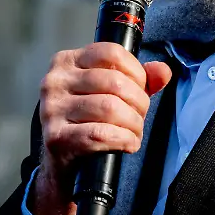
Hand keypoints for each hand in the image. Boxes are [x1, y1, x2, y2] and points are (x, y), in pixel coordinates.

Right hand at [30, 43, 172, 214]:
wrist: (61, 163)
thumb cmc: (86, 121)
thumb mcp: (109, 93)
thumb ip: (137, 80)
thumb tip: (162, 71)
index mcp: (66, 61)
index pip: (110, 52)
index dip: (135, 71)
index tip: (141, 88)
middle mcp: (55, 81)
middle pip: (114, 81)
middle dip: (138, 102)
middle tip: (140, 115)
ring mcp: (52, 109)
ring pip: (110, 108)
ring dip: (133, 123)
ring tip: (135, 131)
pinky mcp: (56, 137)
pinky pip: (101, 134)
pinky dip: (124, 139)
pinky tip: (128, 143)